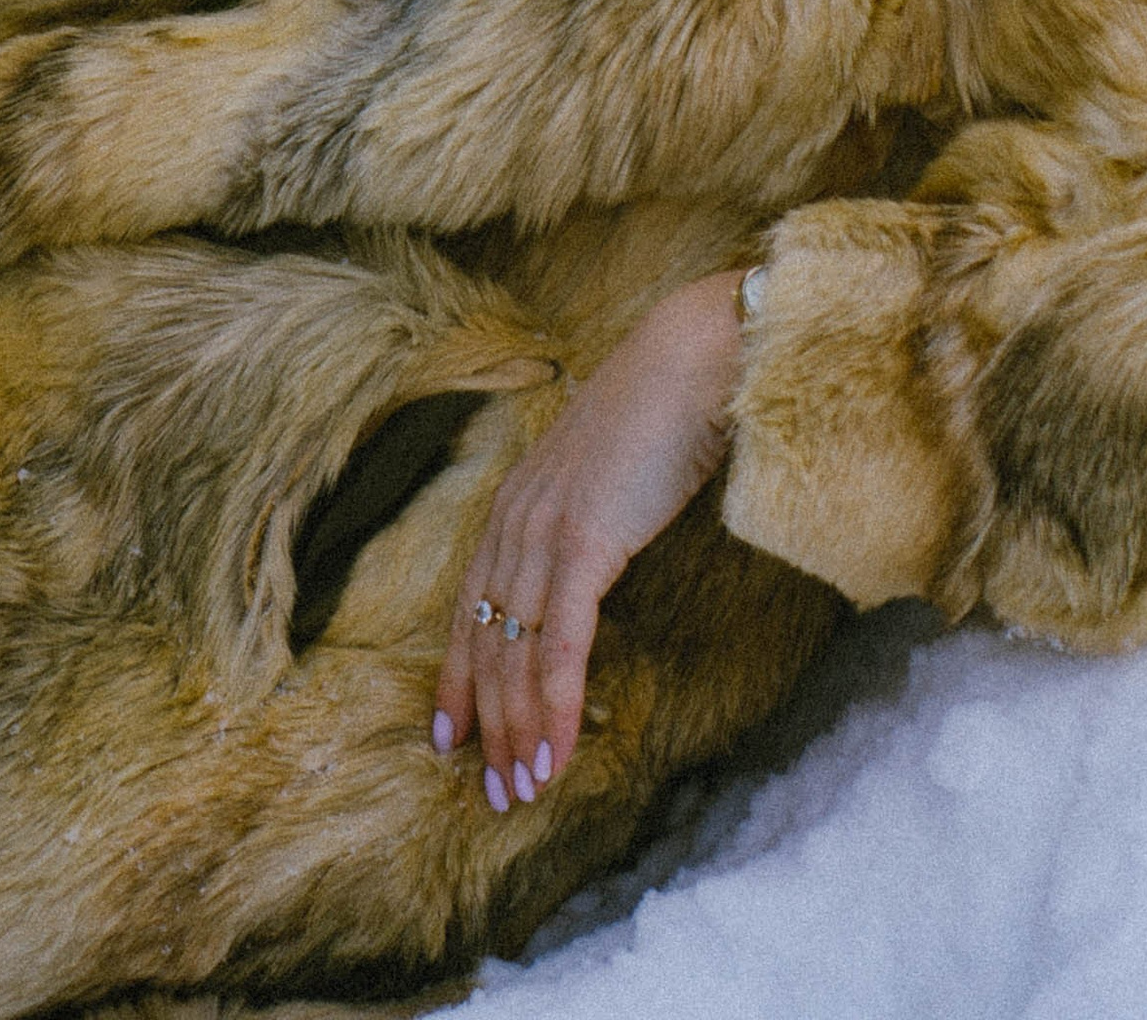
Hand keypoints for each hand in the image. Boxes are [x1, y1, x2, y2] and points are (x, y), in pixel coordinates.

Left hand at [434, 269, 744, 810]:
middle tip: (496, 792)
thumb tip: (592, 565)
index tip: (451, 735)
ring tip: (524, 791)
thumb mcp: (609, 472)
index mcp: (518, 500)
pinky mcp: (585, 542)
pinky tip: (557, 752)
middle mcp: (517, 518)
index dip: (459, 676)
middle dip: (488, 724)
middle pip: (486, 642)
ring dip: (520, 731)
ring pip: (516, 654)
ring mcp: (546, 530)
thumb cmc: (666, 410)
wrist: (695, 354)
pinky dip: (554, 704)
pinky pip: (560, 643)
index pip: (471, 607)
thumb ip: (589, 516)